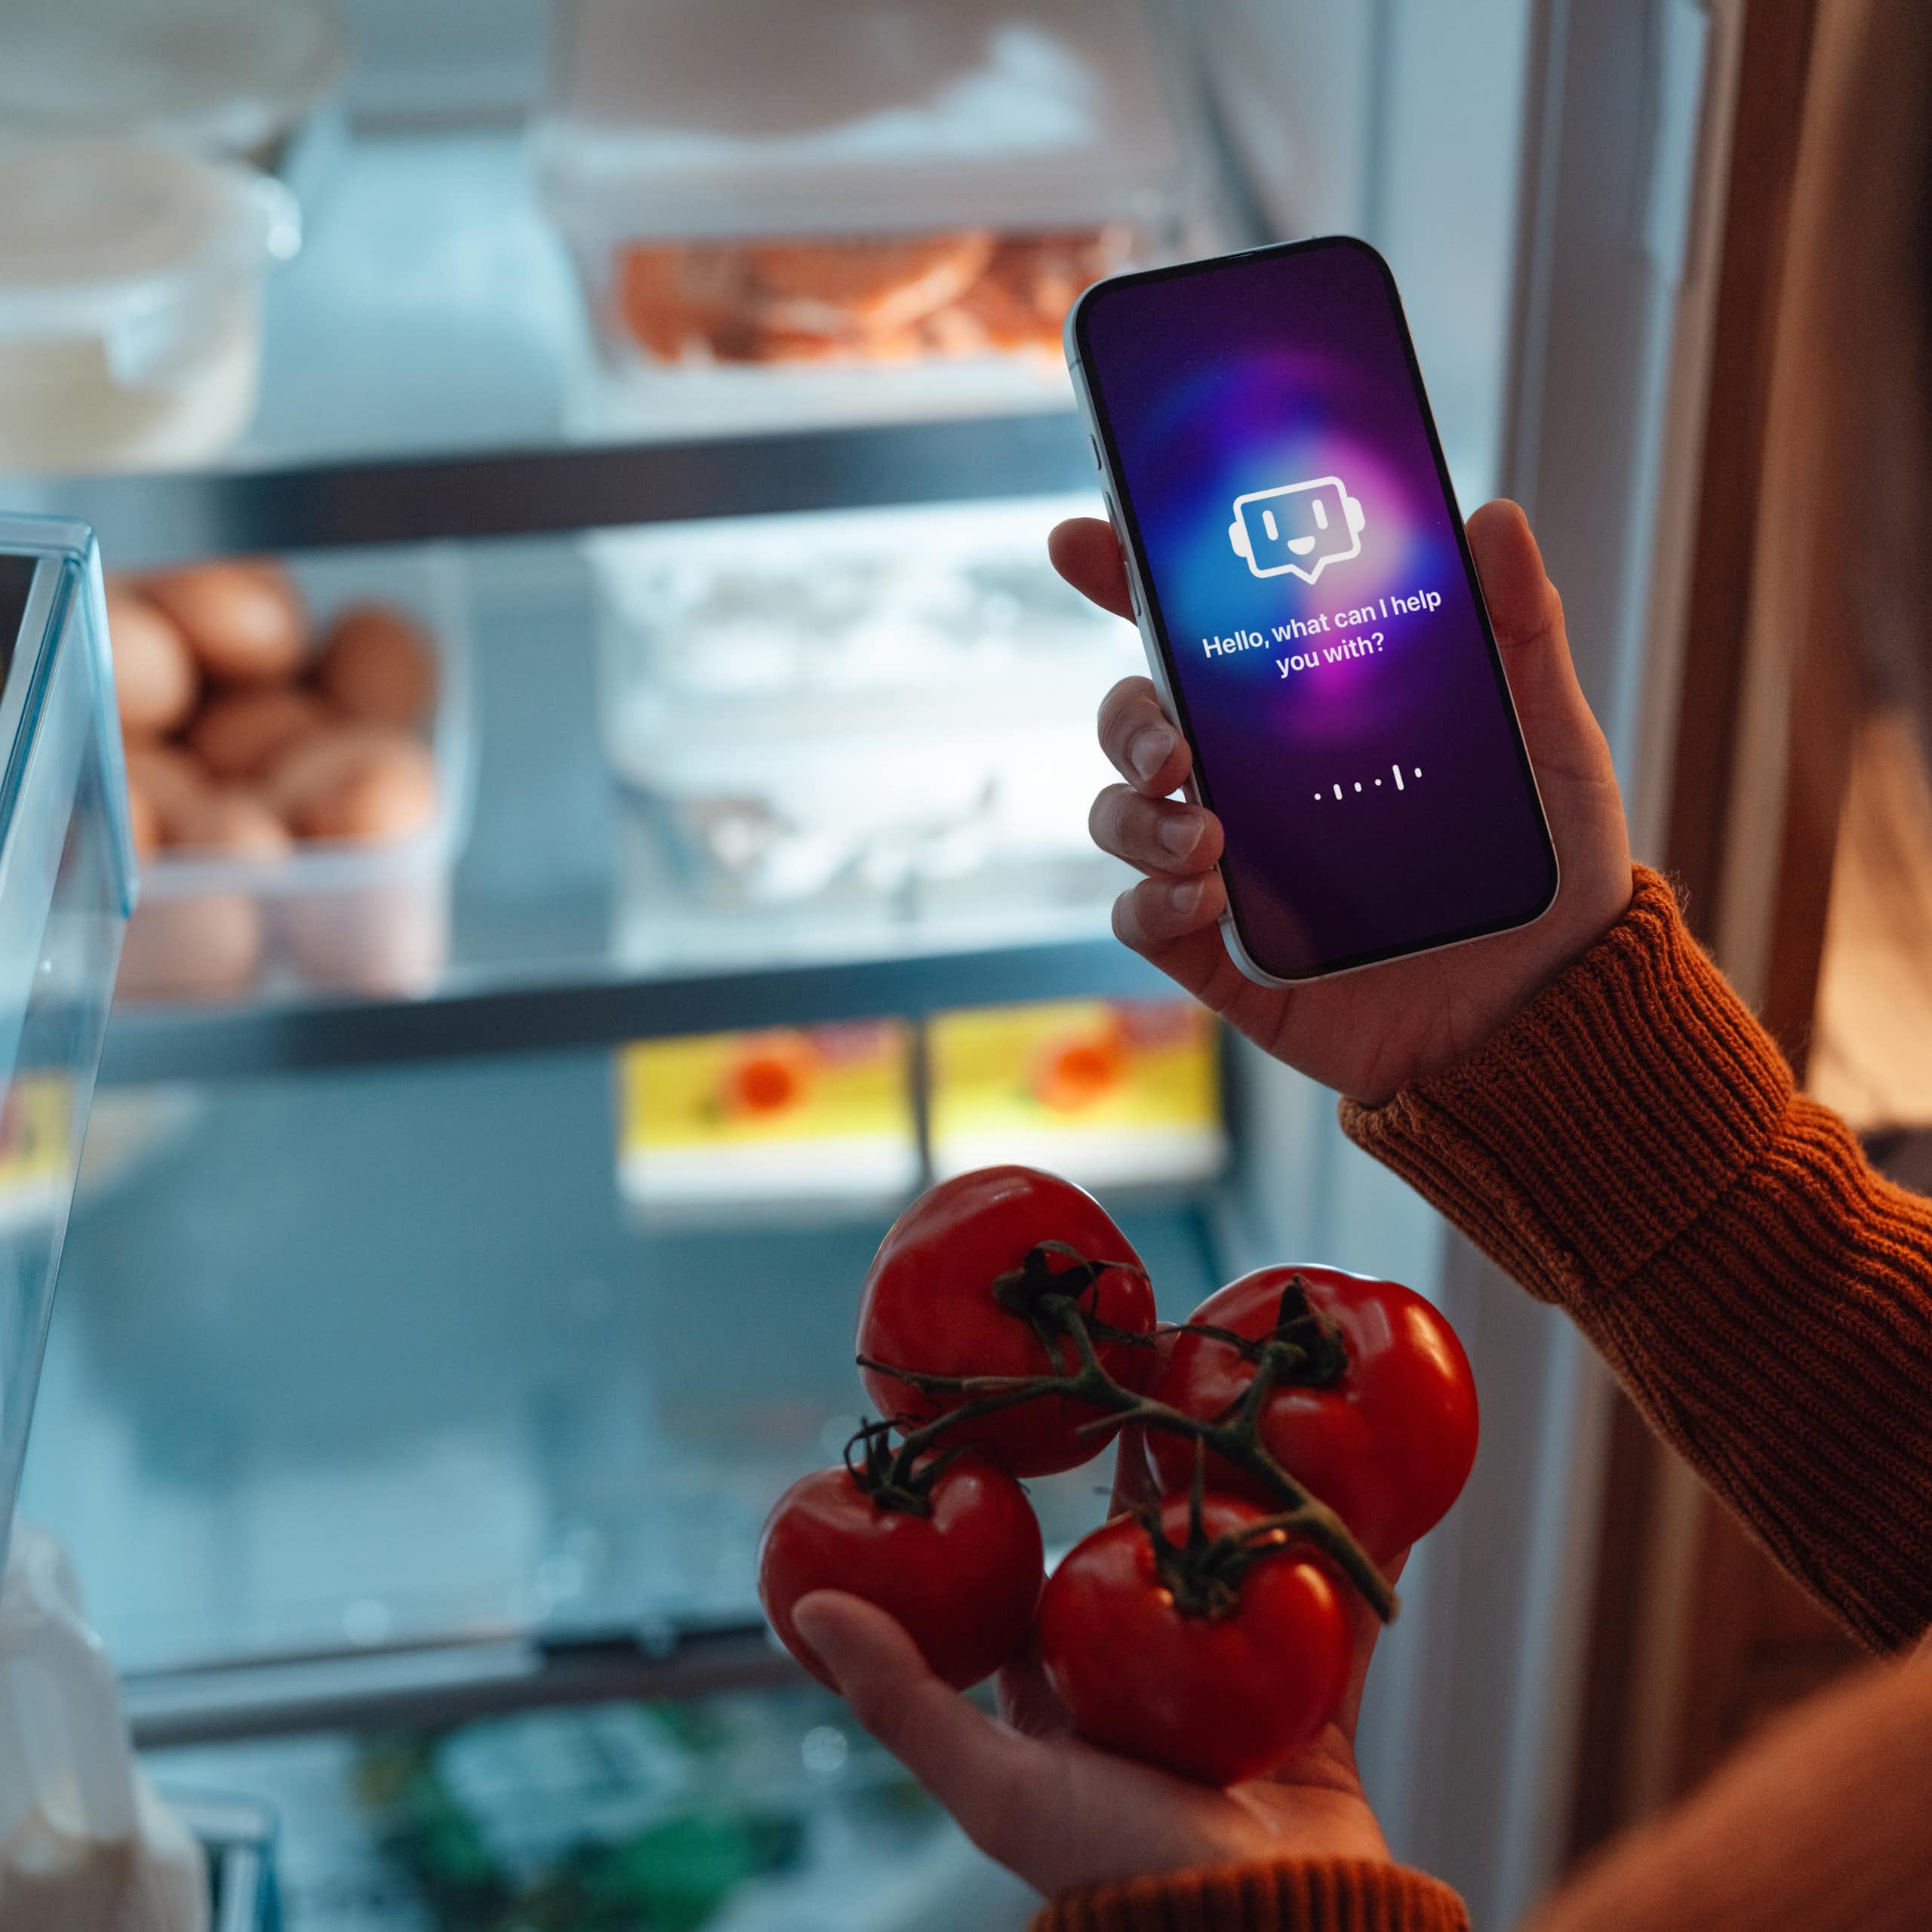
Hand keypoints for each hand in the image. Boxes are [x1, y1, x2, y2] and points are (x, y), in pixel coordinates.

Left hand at [789, 1440, 1403, 1900]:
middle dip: (1167, 1479)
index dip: (1042, 1503)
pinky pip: (1341, 1621)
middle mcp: (1147, 1691)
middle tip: (1175, 1384)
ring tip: (1270, 1410)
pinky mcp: (1317, 1715)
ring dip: (1260, 1500)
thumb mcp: (997, 1785)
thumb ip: (904, 1701)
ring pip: (1248, 1572)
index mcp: (1064, 1703)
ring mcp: (1236, 1698)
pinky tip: (1380, 1493)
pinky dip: (1358, 1561)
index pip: (1043, 1578)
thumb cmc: (1115, 1869)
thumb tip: (805, 1610)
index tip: (1047, 1416)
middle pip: (1156, 1559)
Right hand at [1055, 500, 1633, 1102]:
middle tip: (1176, 744)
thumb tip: (1495, 519)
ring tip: (1205, 838)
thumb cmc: (1546, 875)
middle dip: (1126, 722)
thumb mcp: (1548, 744)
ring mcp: (1231, 874)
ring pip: (1121, 820)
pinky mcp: (1229, 960)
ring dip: (1136, 819)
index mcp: (1303, 724)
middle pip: (1135, 726)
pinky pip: (1144, 923)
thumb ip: (1519, 636)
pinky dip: (1151, 903)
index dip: (1125, 584)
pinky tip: (1203, 896)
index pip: (1197, 639)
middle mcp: (1252, 789)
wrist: (1553, 1015)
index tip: (1080, 542)